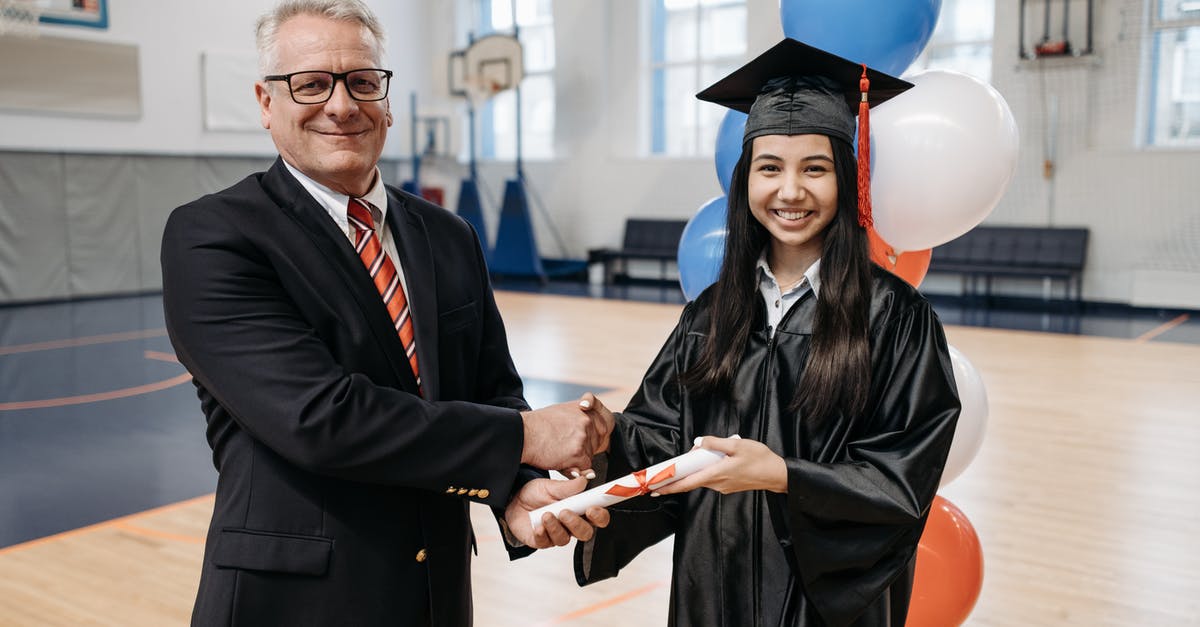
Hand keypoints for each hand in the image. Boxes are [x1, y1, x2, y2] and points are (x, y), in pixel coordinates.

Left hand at [504, 476, 610, 547]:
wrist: (513, 500)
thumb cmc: (535, 494)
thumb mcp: (550, 486)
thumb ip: (568, 486)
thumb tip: (583, 480)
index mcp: (579, 510)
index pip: (598, 518)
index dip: (599, 515)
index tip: (592, 509)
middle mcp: (570, 525)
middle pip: (585, 533)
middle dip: (576, 524)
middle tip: (565, 512)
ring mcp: (556, 534)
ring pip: (564, 539)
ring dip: (556, 527)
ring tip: (546, 514)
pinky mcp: (541, 541)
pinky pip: (545, 542)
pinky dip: (542, 534)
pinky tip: (538, 525)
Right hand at [520, 393, 612, 471]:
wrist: (524, 434)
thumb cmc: (538, 425)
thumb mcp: (563, 412)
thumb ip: (580, 418)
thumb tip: (594, 430)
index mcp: (585, 410)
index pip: (602, 428)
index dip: (590, 438)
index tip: (576, 439)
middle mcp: (587, 422)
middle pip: (595, 444)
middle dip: (583, 449)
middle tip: (562, 445)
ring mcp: (583, 437)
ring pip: (589, 456)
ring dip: (576, 459)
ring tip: (558, 451)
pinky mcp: (578, 453)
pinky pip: (583, 468)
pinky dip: (573, 468)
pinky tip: (559, 459)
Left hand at [651, 436, 787, 495]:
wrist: (778, 475)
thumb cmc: (760, 459)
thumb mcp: (737, 445)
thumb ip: (716, 443)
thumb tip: (699, 442)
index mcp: (717, 474)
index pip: (687, 484)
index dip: (670, 486)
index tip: (656, 488)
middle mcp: (717, 484)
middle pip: (692, 481)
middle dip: (679, 476)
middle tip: (664, 472)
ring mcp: (723, 487)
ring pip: (702, 479)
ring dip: (695, 470)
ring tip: (696, 455)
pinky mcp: (729, 486)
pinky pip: (712, 478)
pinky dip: (706, 471)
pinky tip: (713, 459)